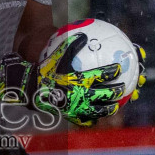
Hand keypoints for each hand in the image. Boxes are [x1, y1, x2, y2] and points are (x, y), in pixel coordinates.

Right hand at [0, 30, 130, 126]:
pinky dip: (90, 120)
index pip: (101, 75)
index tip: (119, 68)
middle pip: (104, 94)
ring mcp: (76, 107)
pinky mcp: (69, 115)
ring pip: (97, 110)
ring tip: (116, 106)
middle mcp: (80, 94)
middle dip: (116, 91)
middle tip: (124, 88)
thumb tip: (84, 34)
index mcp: (79, 79)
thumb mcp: (58, 55)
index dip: (112, 71)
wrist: (30, 88)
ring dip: (109, 108)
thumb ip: (72, 45)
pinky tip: (95, 119)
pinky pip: (83, 120)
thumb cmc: (45, 69)